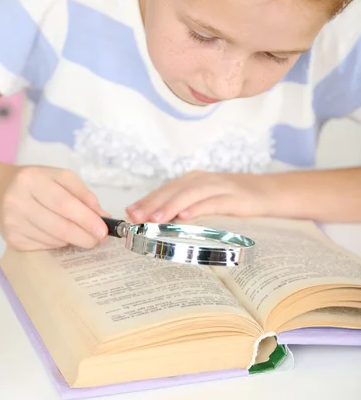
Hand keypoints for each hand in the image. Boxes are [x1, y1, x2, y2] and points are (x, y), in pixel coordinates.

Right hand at [0, 165, 108, 250]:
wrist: (0, 191)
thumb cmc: (36, 182)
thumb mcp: (60, 177)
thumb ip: (82, 194)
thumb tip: (102, 215)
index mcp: (32, 180)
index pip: (64, 203)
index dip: (86, 219)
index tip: (103, 230)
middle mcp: (18, 201)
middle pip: (58, 226)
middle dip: (84, 235)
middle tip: (99, 239)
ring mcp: (12, 223)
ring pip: (53, 240)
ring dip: (73, 240)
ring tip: (84, 236)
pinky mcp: (11, 240)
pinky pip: (44, 247)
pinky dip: (59, 244)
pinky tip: (62, 236)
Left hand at [126, 171, 275, 222]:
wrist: (269, 192)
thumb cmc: (233, 199)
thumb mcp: (206, 199)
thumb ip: (185, 205)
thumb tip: (156, 220)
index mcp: (193, 179)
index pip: (165, 189)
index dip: (146, 200)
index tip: (129, 213)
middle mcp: (202, 180)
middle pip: (172, 190)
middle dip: (152, 204)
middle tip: (135, 217)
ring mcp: (218, 187)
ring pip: (189, 195)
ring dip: (170, 206)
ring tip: (154, 219)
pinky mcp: (234, 198)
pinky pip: (212, 202)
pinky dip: (197, 208)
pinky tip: (185, 216)